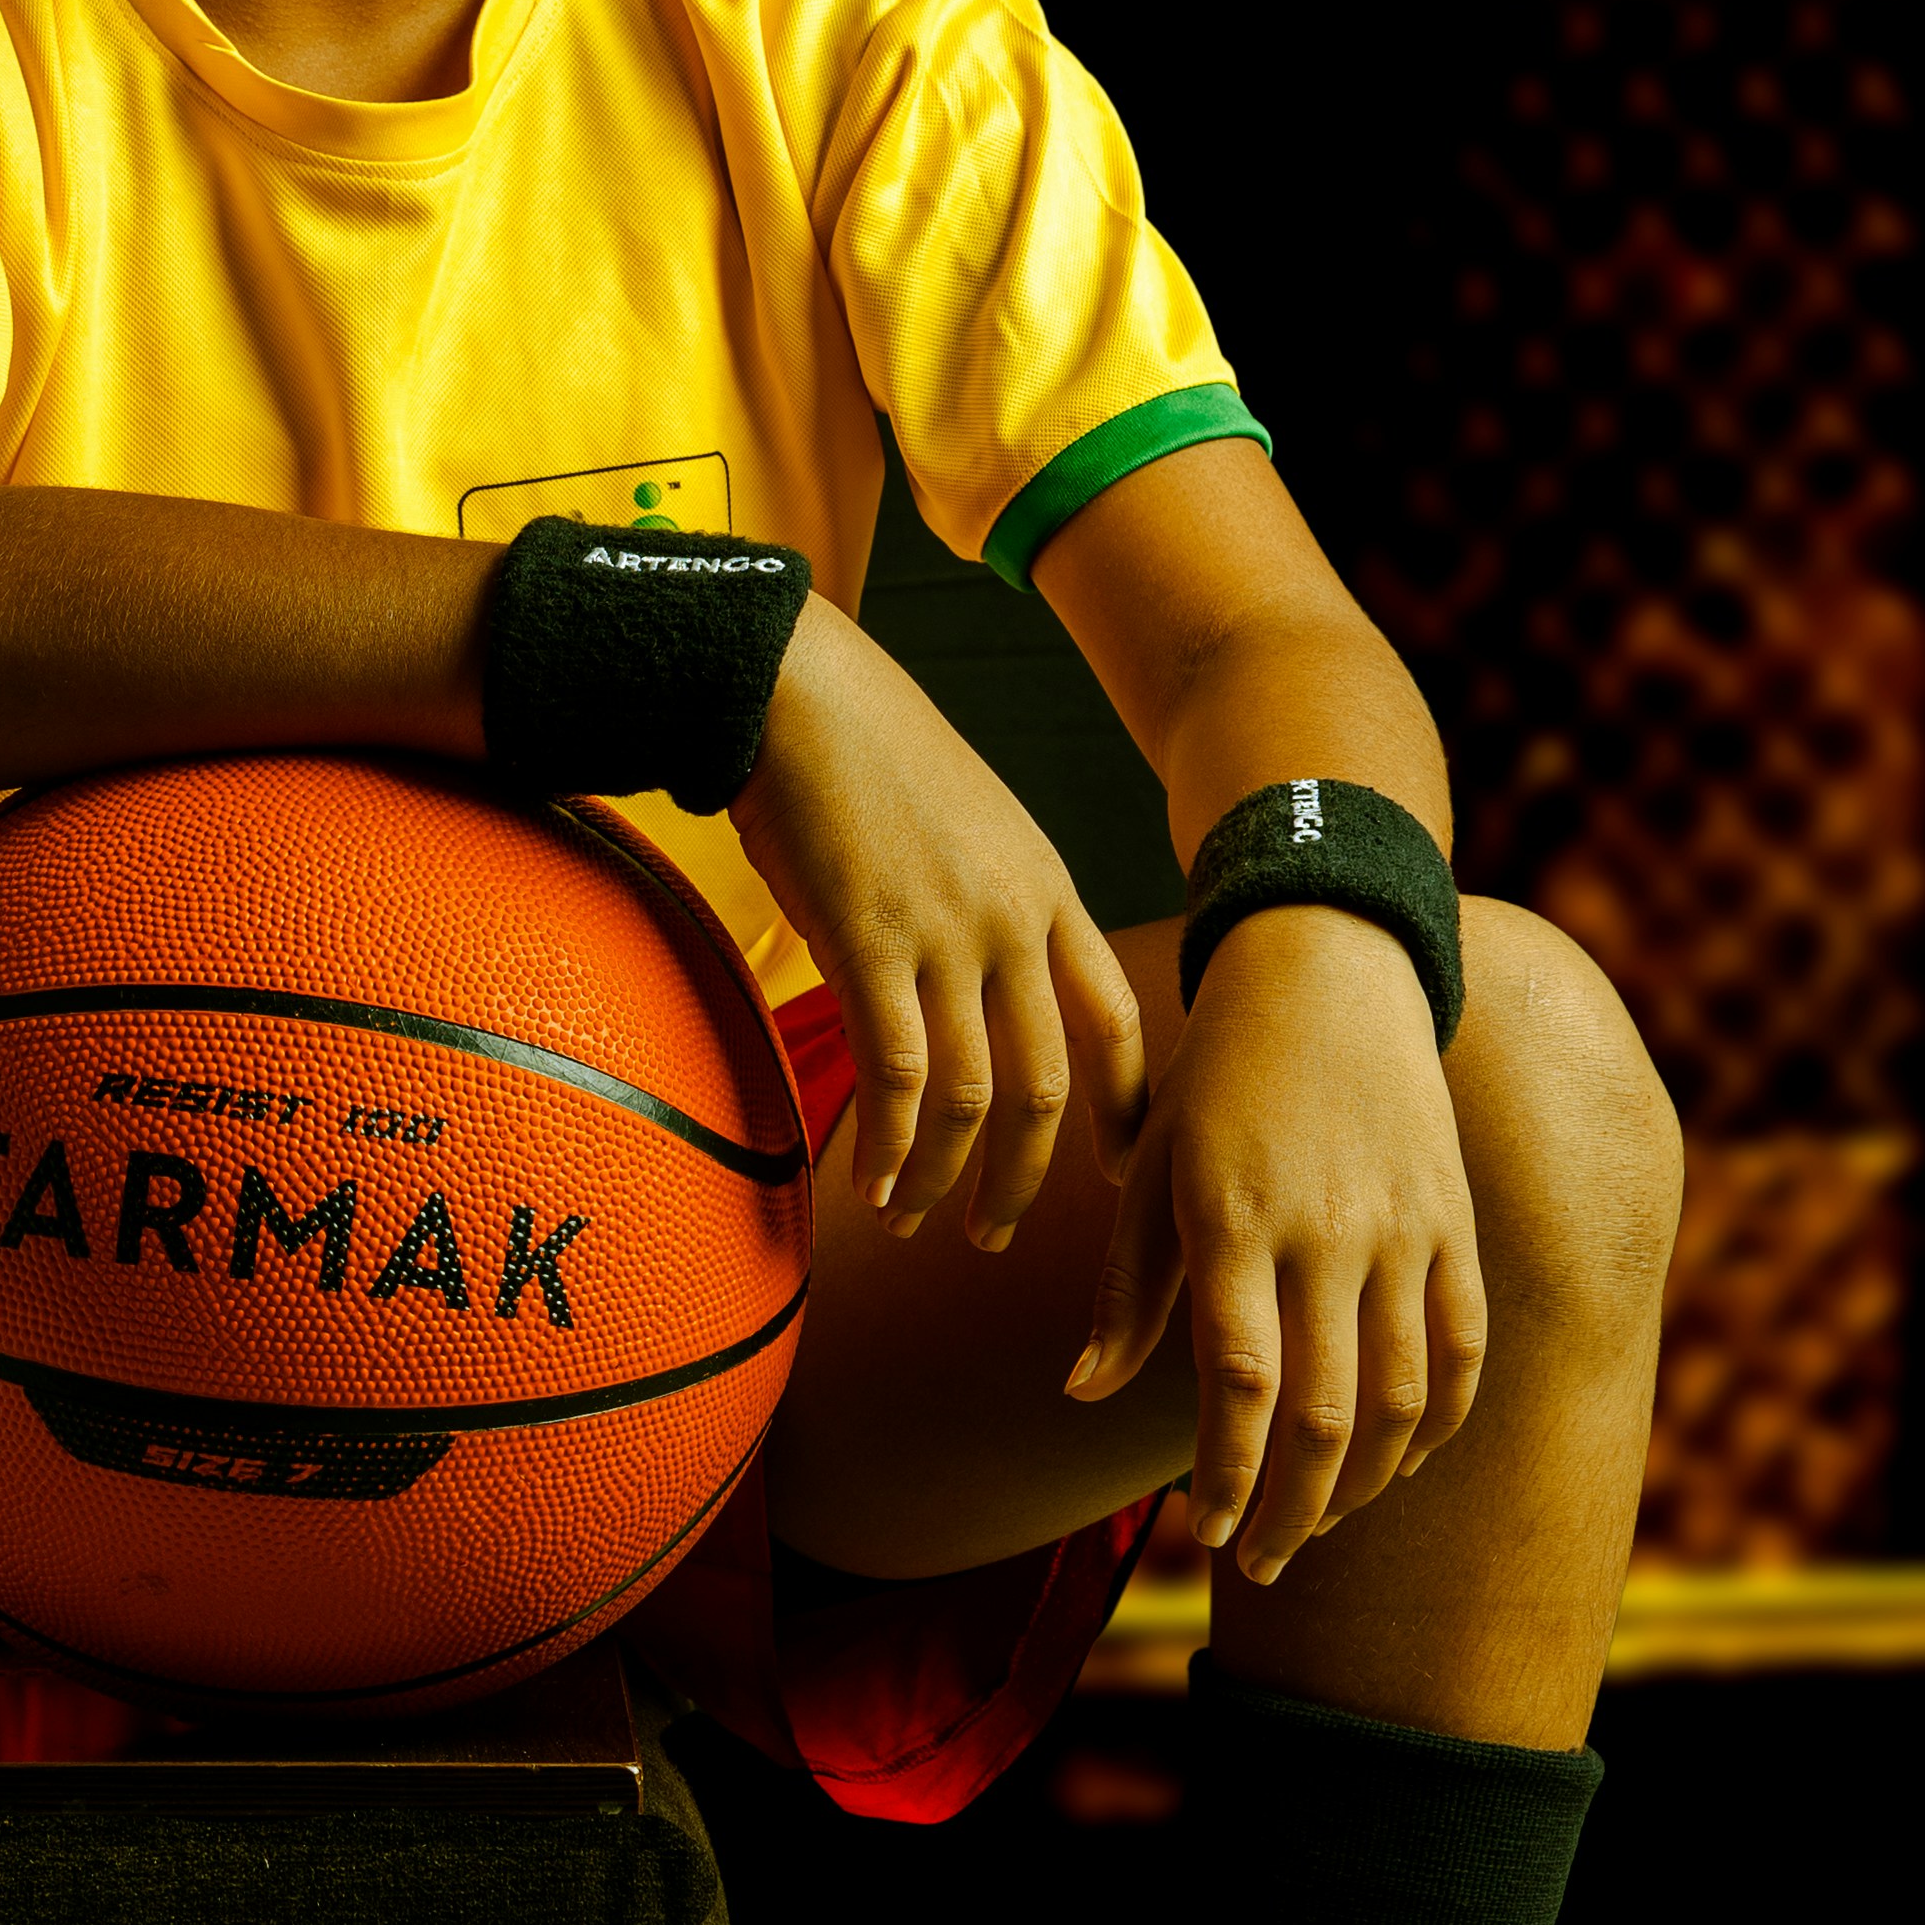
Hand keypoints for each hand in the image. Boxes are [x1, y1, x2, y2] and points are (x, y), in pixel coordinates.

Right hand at [728, 605, 1145, 1244]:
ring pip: (970, 1096)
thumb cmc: (865, 753)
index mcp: (1047, 891)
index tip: (1114, 1171)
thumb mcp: (968, 823)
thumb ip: (988, 903)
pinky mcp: (869, 944)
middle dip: (1024, 1178)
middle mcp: (1012, 922)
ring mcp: (945, 935)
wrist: (799, 692)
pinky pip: (895, 1076)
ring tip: (909, 1217)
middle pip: (1046, 1084)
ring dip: (941, 1176)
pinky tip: (863, 1179)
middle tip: (991, 1233)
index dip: (1124, 1109)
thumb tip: (969, 981)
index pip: (1116, 1022)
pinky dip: (885, 1144)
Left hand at [1065, 905, 1487, 1570]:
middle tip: (1263, 1563)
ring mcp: (1404, 1230)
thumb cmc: (1217, 1078)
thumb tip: (1081, 1391)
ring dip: (1362, 1482)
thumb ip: (1129, 1290)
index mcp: (1235, 1219)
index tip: (1212, 1532)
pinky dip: (1437, 1424)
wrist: (1329, 974)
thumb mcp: (1153, 1168)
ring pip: (1402, 1398)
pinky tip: (1398, 1464)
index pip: (1240, 1385)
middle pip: (1325, 1413)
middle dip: (1292, 1508)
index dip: (1231, 1475)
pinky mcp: (1454, 1223)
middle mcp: (1327, 1232)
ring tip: (1319, 1521)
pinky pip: (1463, 1350)